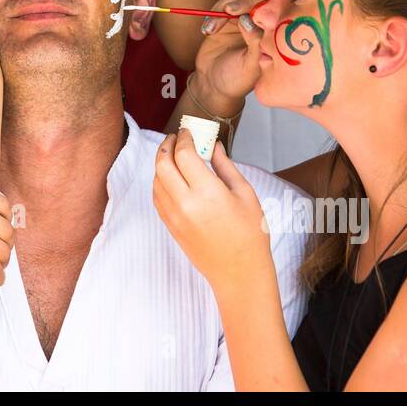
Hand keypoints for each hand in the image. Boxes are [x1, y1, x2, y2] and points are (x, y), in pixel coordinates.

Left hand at [152, 128, 272, 283]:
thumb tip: (213, 145)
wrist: (239, 273)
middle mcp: (185, 203)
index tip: (188, 132)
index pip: (183, 154)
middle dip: (166, 145)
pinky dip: (159, 181)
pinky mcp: (170, 227)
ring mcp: (174, 217)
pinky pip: (157, 197)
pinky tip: (171, 176)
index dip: (184, 138)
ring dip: (161, 163)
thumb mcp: (245, 195)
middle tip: (175, 138)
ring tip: (174, 155)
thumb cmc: (250, 235)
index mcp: (207, 193)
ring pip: (156, 180)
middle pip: (162, 164)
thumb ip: (225, 166)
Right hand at [190, 0, 282, 112]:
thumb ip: (255, 44)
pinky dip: (213, 14)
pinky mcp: (226, 18)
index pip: (281, 4)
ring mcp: (244, 18)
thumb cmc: (238, 80)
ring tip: (212, 29)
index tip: (251, 13)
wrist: (213, 85)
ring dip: (223, 8)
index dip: (270, 1)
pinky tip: (208, 31)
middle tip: (229, 11)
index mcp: (275, 32)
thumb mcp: (250, 67)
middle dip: (245, 0)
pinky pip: (221, 4)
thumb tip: (249, 21)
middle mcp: (262, 22)